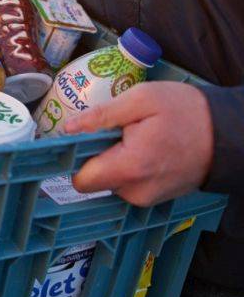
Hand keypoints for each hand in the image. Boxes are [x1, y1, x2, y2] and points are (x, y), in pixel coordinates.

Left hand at [65, 82, 213, 206]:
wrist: (227, 134)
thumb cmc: (186, 112)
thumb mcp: (141, 99)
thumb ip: (101, 115)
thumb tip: (69, 127)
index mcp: (130, 168)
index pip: (81, 179)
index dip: (75, 156)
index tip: (80, 138)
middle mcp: (136, 191)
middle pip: (93, 180)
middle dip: (95, 155)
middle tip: (114, 132)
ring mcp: (146, 198)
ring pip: (109, 181)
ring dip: (113, 160)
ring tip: (134, 138)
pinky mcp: (153, 197)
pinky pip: (126, 184)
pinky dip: (128, 167)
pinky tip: (144, 148)